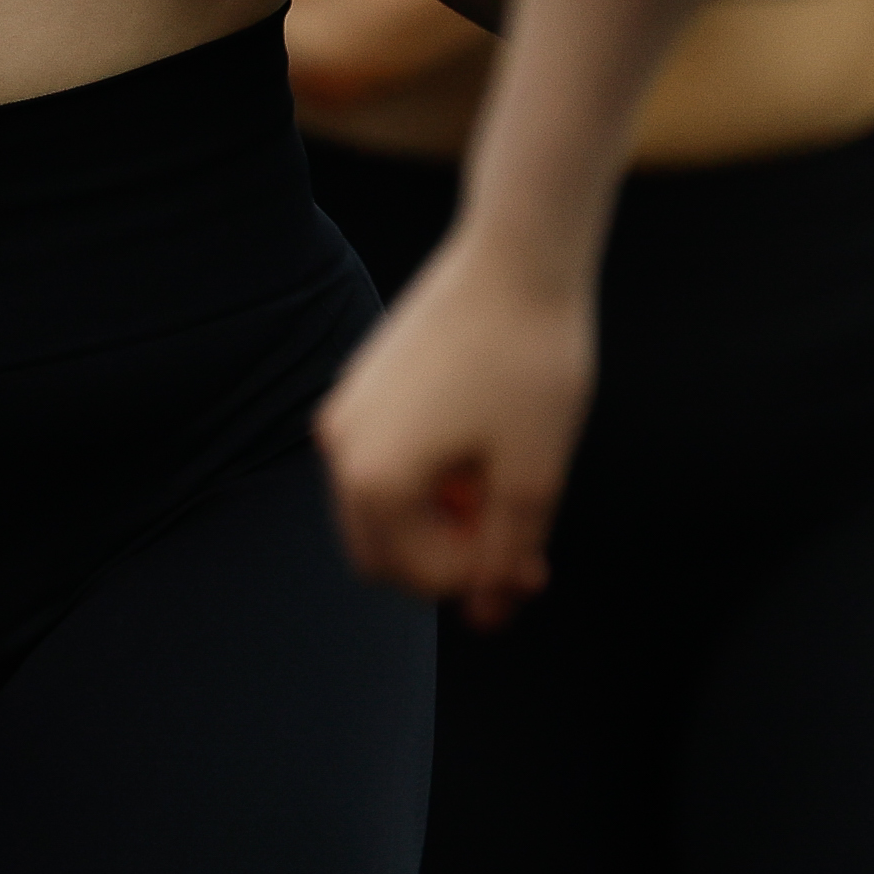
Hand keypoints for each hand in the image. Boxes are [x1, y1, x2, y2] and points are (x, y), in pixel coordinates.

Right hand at [316, 215, 596, 624]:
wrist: (519, 255)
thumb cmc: (530, 363)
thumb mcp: (532, 477)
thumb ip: (505, 557)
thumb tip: (490, 618)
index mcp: (373, 479)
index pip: (419, 576)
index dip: (481, 582)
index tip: (533, 559)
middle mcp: (340, 448)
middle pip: (385, 553)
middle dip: (452, 561)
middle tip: (520, 546)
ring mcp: (347, 410)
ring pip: (385, 507)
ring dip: (442, 521)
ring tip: (508, 489)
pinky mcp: (364, 382)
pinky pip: (385, 459)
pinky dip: (431, 477)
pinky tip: (487, 450)